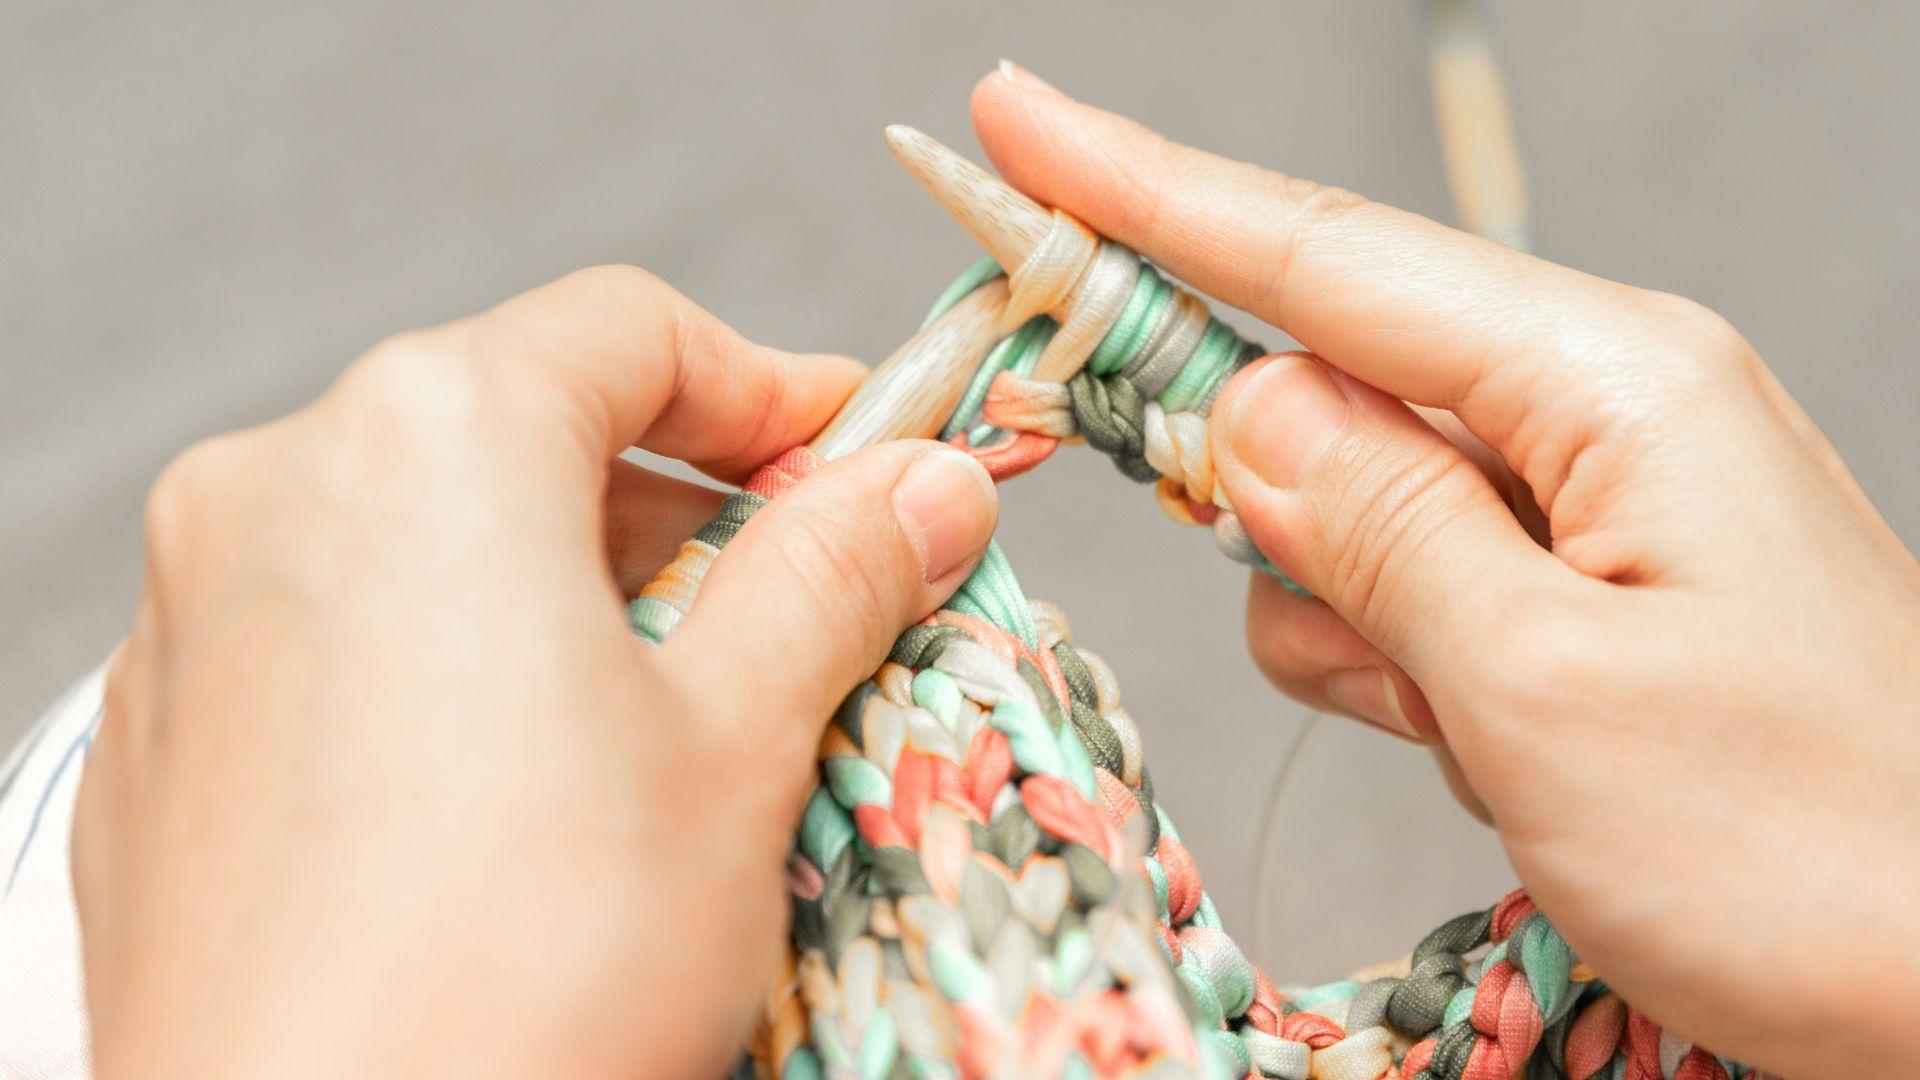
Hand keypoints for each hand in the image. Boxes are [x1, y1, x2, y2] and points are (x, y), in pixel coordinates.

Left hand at [74, 266, 998, 1079]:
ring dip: (573, 596)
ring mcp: (196, 621)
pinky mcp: (166, 746)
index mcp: (424, 439)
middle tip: (801, 609)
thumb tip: (922, 488)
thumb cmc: (524, 967)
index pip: (632, 332)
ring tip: (676, 727)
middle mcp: (275, 493)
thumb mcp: (736, 743)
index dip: (778, 390)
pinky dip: (454, 671)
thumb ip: (832, 574)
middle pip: (525, 430)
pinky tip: (532, 800)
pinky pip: (339, 646)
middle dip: (682, 509)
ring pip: (428, 541)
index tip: (868, 462)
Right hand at [973, 66, 1919, 1078]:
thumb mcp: (1543, 691)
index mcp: (1607, 382)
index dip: (1144, 190)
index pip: (1323, 255)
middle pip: (1329, 377)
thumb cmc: (1816, 849)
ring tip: (1465, 729)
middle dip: (1260, 486)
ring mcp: (1596, 505)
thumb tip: (1242, 410)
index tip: (1013, 121)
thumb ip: (1373, 528)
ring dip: (1353, 620)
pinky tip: (1483, 744)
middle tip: (1303, 597)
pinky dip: (1404, 667)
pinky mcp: (1586, 592)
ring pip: (1357, 506)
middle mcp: (1602, 411)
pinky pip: (1416, 588)